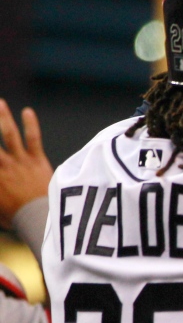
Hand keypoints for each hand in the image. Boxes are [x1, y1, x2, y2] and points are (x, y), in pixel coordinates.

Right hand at [0, 101, 52, 228]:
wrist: (39, 220)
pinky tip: (28, 111)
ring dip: (3, 117)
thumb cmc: (14, 216)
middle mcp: (1, 165)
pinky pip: (33, 139)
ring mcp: (19, 161)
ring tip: (0, 102)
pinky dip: (30, 124)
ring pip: (8, 134)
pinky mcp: (37, 161)